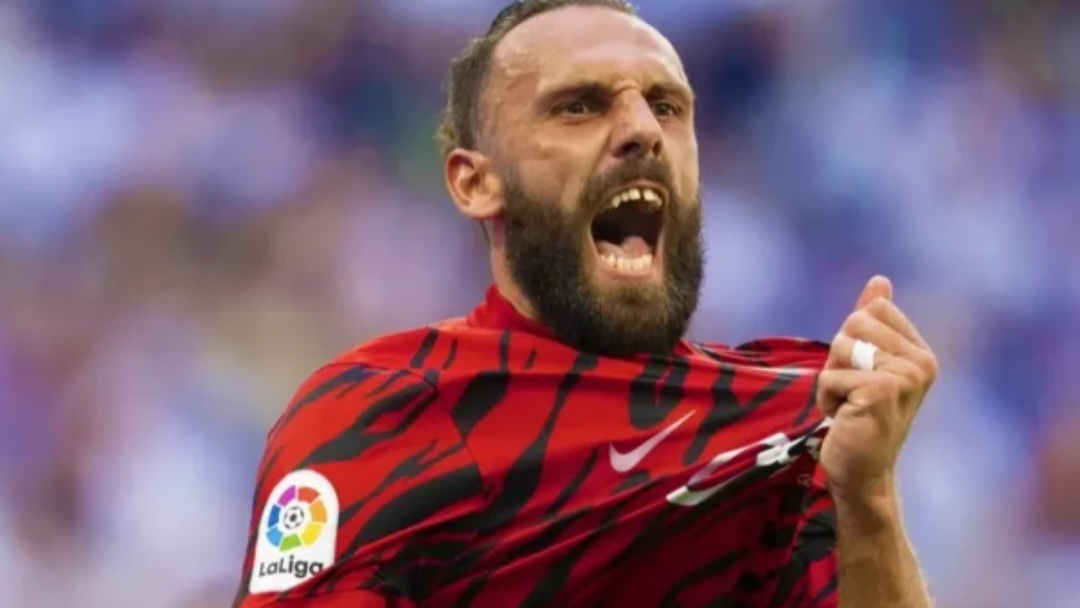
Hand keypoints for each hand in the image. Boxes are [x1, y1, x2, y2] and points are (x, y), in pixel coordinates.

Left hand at [816, 276, 938, 501]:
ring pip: (840, 347)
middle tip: (853, 393)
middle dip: (839, 358)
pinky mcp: (880, 392)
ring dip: (831, 378)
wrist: (862, 472)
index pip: (872, 310)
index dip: (852, 339)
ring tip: (848, 405)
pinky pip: (830, 375)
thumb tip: (880, 279)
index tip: (863, 374)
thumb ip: (873, 322)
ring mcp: (904, 377)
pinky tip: (844, 418)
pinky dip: (825, 397)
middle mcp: (921, 363)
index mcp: (921, 352)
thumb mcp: (866, 363)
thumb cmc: (860, 416)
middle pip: (854, 324)